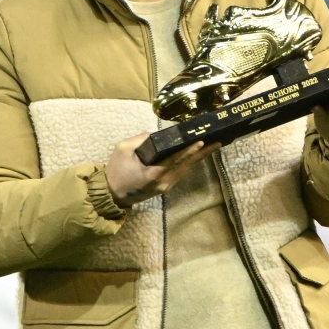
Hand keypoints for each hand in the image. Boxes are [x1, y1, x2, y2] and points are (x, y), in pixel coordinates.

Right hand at [105, 132, 221, 206]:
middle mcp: (163, 181)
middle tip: (217, 141)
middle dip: (202, 152)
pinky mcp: (166, 187)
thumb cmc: (116, 170)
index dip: (189, 150)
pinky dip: (190, 162)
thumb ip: (141, 139)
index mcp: (152, 173)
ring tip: (212, 145)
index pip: (175, 159)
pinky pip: (181, 172)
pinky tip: (198, 154)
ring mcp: (166, 186)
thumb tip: (159, 134)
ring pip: (186, 169)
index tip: (201, 141)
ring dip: (199, 157)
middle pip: (186, 165)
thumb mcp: (122, 149)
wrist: (111, 194)